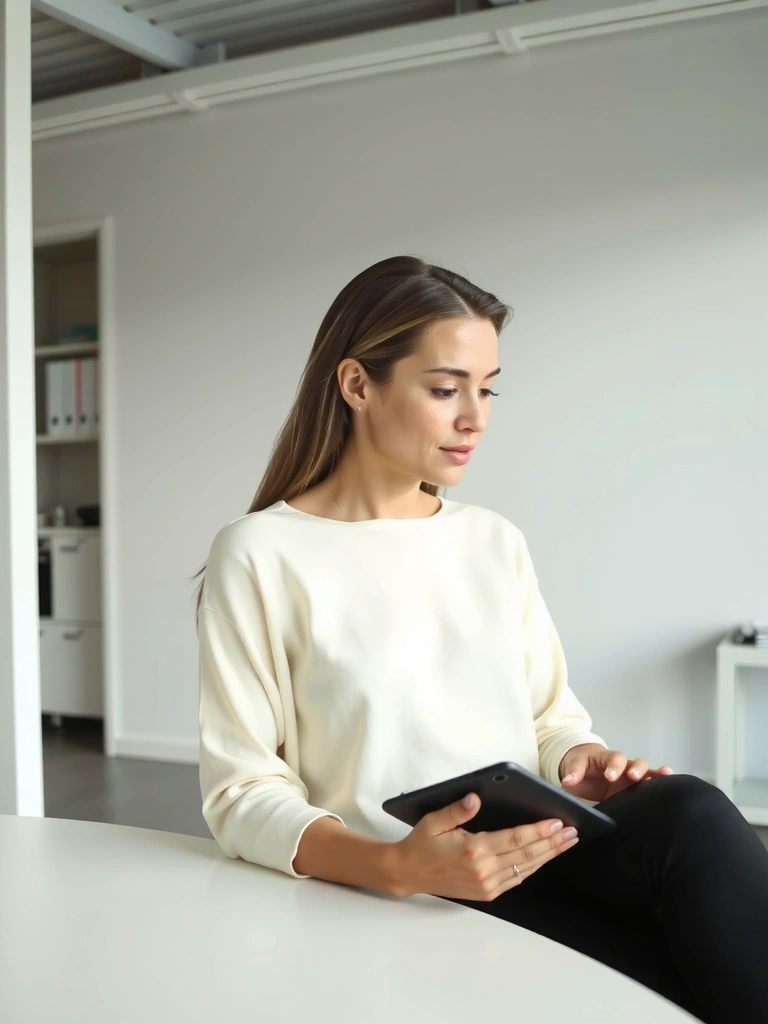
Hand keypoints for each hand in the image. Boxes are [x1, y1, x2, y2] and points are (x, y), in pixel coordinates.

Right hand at [386, 793, 579, 900]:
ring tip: (566, 843)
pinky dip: (533, 868)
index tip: (558, 822)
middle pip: (527, 855)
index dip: (539, 831)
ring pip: (526, 869)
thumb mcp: (434, 820)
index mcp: (473, 850)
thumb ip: (457, 809)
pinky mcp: (486, 893)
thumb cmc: (421, 843)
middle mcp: (483, 870)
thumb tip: (476, 798)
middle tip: (572, 832)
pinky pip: (516, 879)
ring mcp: (486, 885)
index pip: (515, 839)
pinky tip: (544, 858)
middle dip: (552, 843)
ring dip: (548, 856)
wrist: (409, 873)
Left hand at [559, 743, 672, 801]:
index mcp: (606, 759)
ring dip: (653, 773)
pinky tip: (670, 781)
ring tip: (664, 774)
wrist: (583, 770)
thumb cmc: (580, 766)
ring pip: (646, 771)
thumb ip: (572, 772)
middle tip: (633, 777)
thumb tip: (568, 781)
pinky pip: (650, 782)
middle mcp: (622, 766)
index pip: (613, 759)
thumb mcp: (573, 765)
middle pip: (634, 762)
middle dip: (636, 769)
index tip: (610, 776)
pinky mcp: (634, 788)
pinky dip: (659, 780)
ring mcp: (630, 777)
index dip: (614, 766)